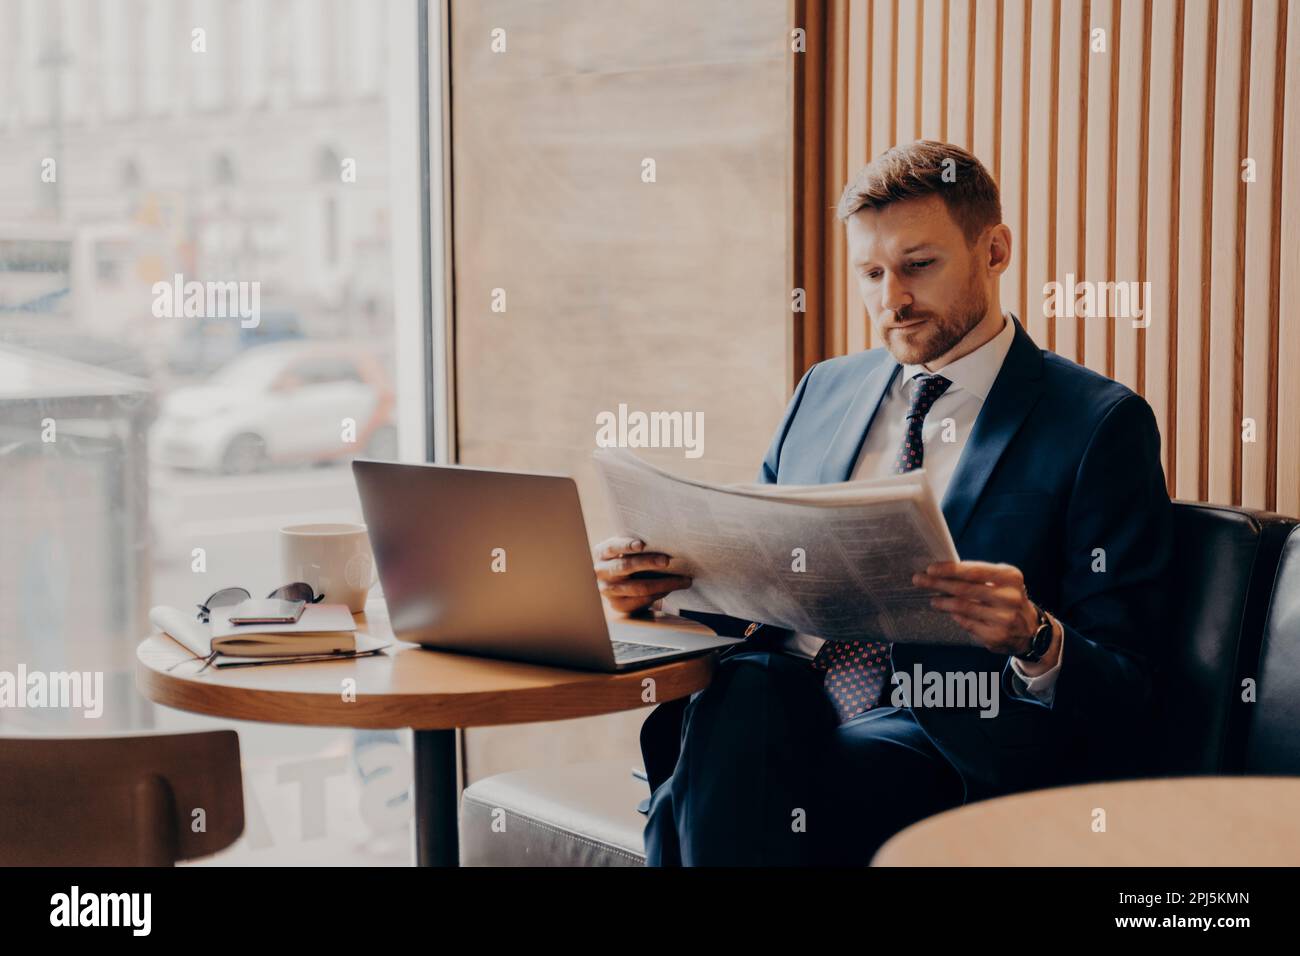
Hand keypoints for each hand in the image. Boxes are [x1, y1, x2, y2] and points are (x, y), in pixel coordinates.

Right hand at [592, 536, 692, 614]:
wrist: (615, 583)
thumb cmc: (625, 559)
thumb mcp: (624, 549)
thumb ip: (636, 545)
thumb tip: (665, 539)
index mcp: (602, 553)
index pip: (612, 547)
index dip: (626, 545)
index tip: (642, 544)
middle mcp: (602, 572)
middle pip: (626, 567)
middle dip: (649, 563)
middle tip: (668, 561)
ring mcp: (608, 590)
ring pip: (638, 587)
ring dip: (663, 583)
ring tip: (682, 579)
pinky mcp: (618, 605)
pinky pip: (641, 600)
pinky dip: (659, 594)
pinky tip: (671, 588)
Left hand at [912, 560, 1051, 660]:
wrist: (1030, 630)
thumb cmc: (1008, 597)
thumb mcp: (1002, 581)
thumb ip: (977, 575)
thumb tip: (942, 570)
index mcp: (1010, 577)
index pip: (974, 571)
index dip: (950, 569)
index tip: (930, 568)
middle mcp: (1009, 597)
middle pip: (965, 589)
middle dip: (938, 584)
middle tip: (919, 580)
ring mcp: (1004, 618)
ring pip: (963, 607)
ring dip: (943, 602)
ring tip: (932, 599)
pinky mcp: (996, 635)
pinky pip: (967, 623)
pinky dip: (955, 616)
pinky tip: (949, 611)